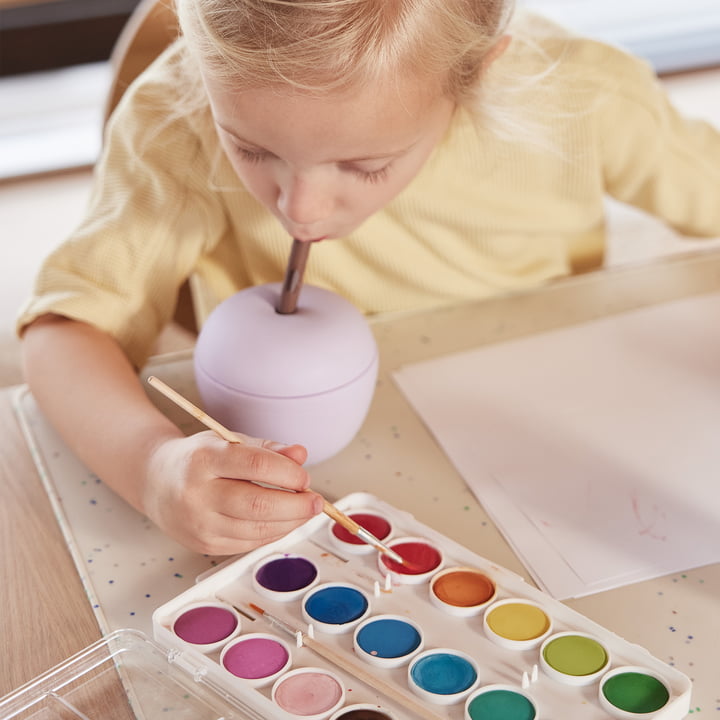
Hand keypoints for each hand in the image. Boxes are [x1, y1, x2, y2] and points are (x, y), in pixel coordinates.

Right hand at [142, 430, 322, 554]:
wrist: (156, 482)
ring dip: (290, 522)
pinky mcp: (204, 544)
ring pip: (257, 530)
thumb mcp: (228, 441)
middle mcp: (197, 493)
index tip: (304, 476)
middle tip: (315, 501)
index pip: (256, 466)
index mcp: (204, 458)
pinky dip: (273, 533)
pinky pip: (249, 543)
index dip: (288, 473)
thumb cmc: (198, 459)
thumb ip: (267, 449)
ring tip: (303, 511)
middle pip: (258, 504)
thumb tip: (301, 454)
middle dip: (296, 505)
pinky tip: (283, 522)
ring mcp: (199, 523)